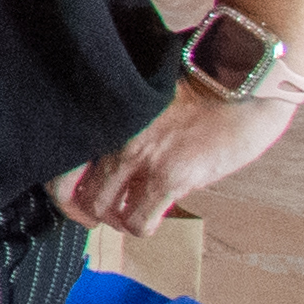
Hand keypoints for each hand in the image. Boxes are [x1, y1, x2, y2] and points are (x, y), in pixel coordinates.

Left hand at [58, 69, 303, 234]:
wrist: (244, 79)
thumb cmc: (200, 77)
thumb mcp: (145, 92)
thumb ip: (122, 119)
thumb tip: (112, 145)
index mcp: (101, 112)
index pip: (59, 160)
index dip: (62, 190)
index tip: (74, 200)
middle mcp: (111, 135)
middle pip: (74, 192)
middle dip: (86, 211)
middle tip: (101, 215)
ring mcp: (138, 157)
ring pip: (103, 210)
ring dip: (116, 219)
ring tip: (129, 215)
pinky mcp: (170, 176)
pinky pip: (139, 220)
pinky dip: (141, 226)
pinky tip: (152, 218)